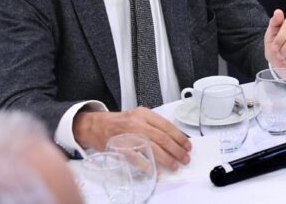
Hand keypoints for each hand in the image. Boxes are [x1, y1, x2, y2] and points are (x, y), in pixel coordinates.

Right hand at [73, 107, 190, 170]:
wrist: (97, 126)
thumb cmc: (121, 122)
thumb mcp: (140, 116)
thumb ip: (155, 124)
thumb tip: (175, 138)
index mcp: (144, 114)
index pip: (167, 126)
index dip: (179, 137)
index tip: (187, 145)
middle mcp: (137, 124)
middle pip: (162, 138)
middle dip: (176, 150)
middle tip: (185, 158)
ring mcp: (128, 136)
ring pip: (152, 148)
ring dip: (166, 159)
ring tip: (175, 165)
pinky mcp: (120, 148)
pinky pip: (136, 158)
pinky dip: (147, 165)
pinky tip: (155, 170)